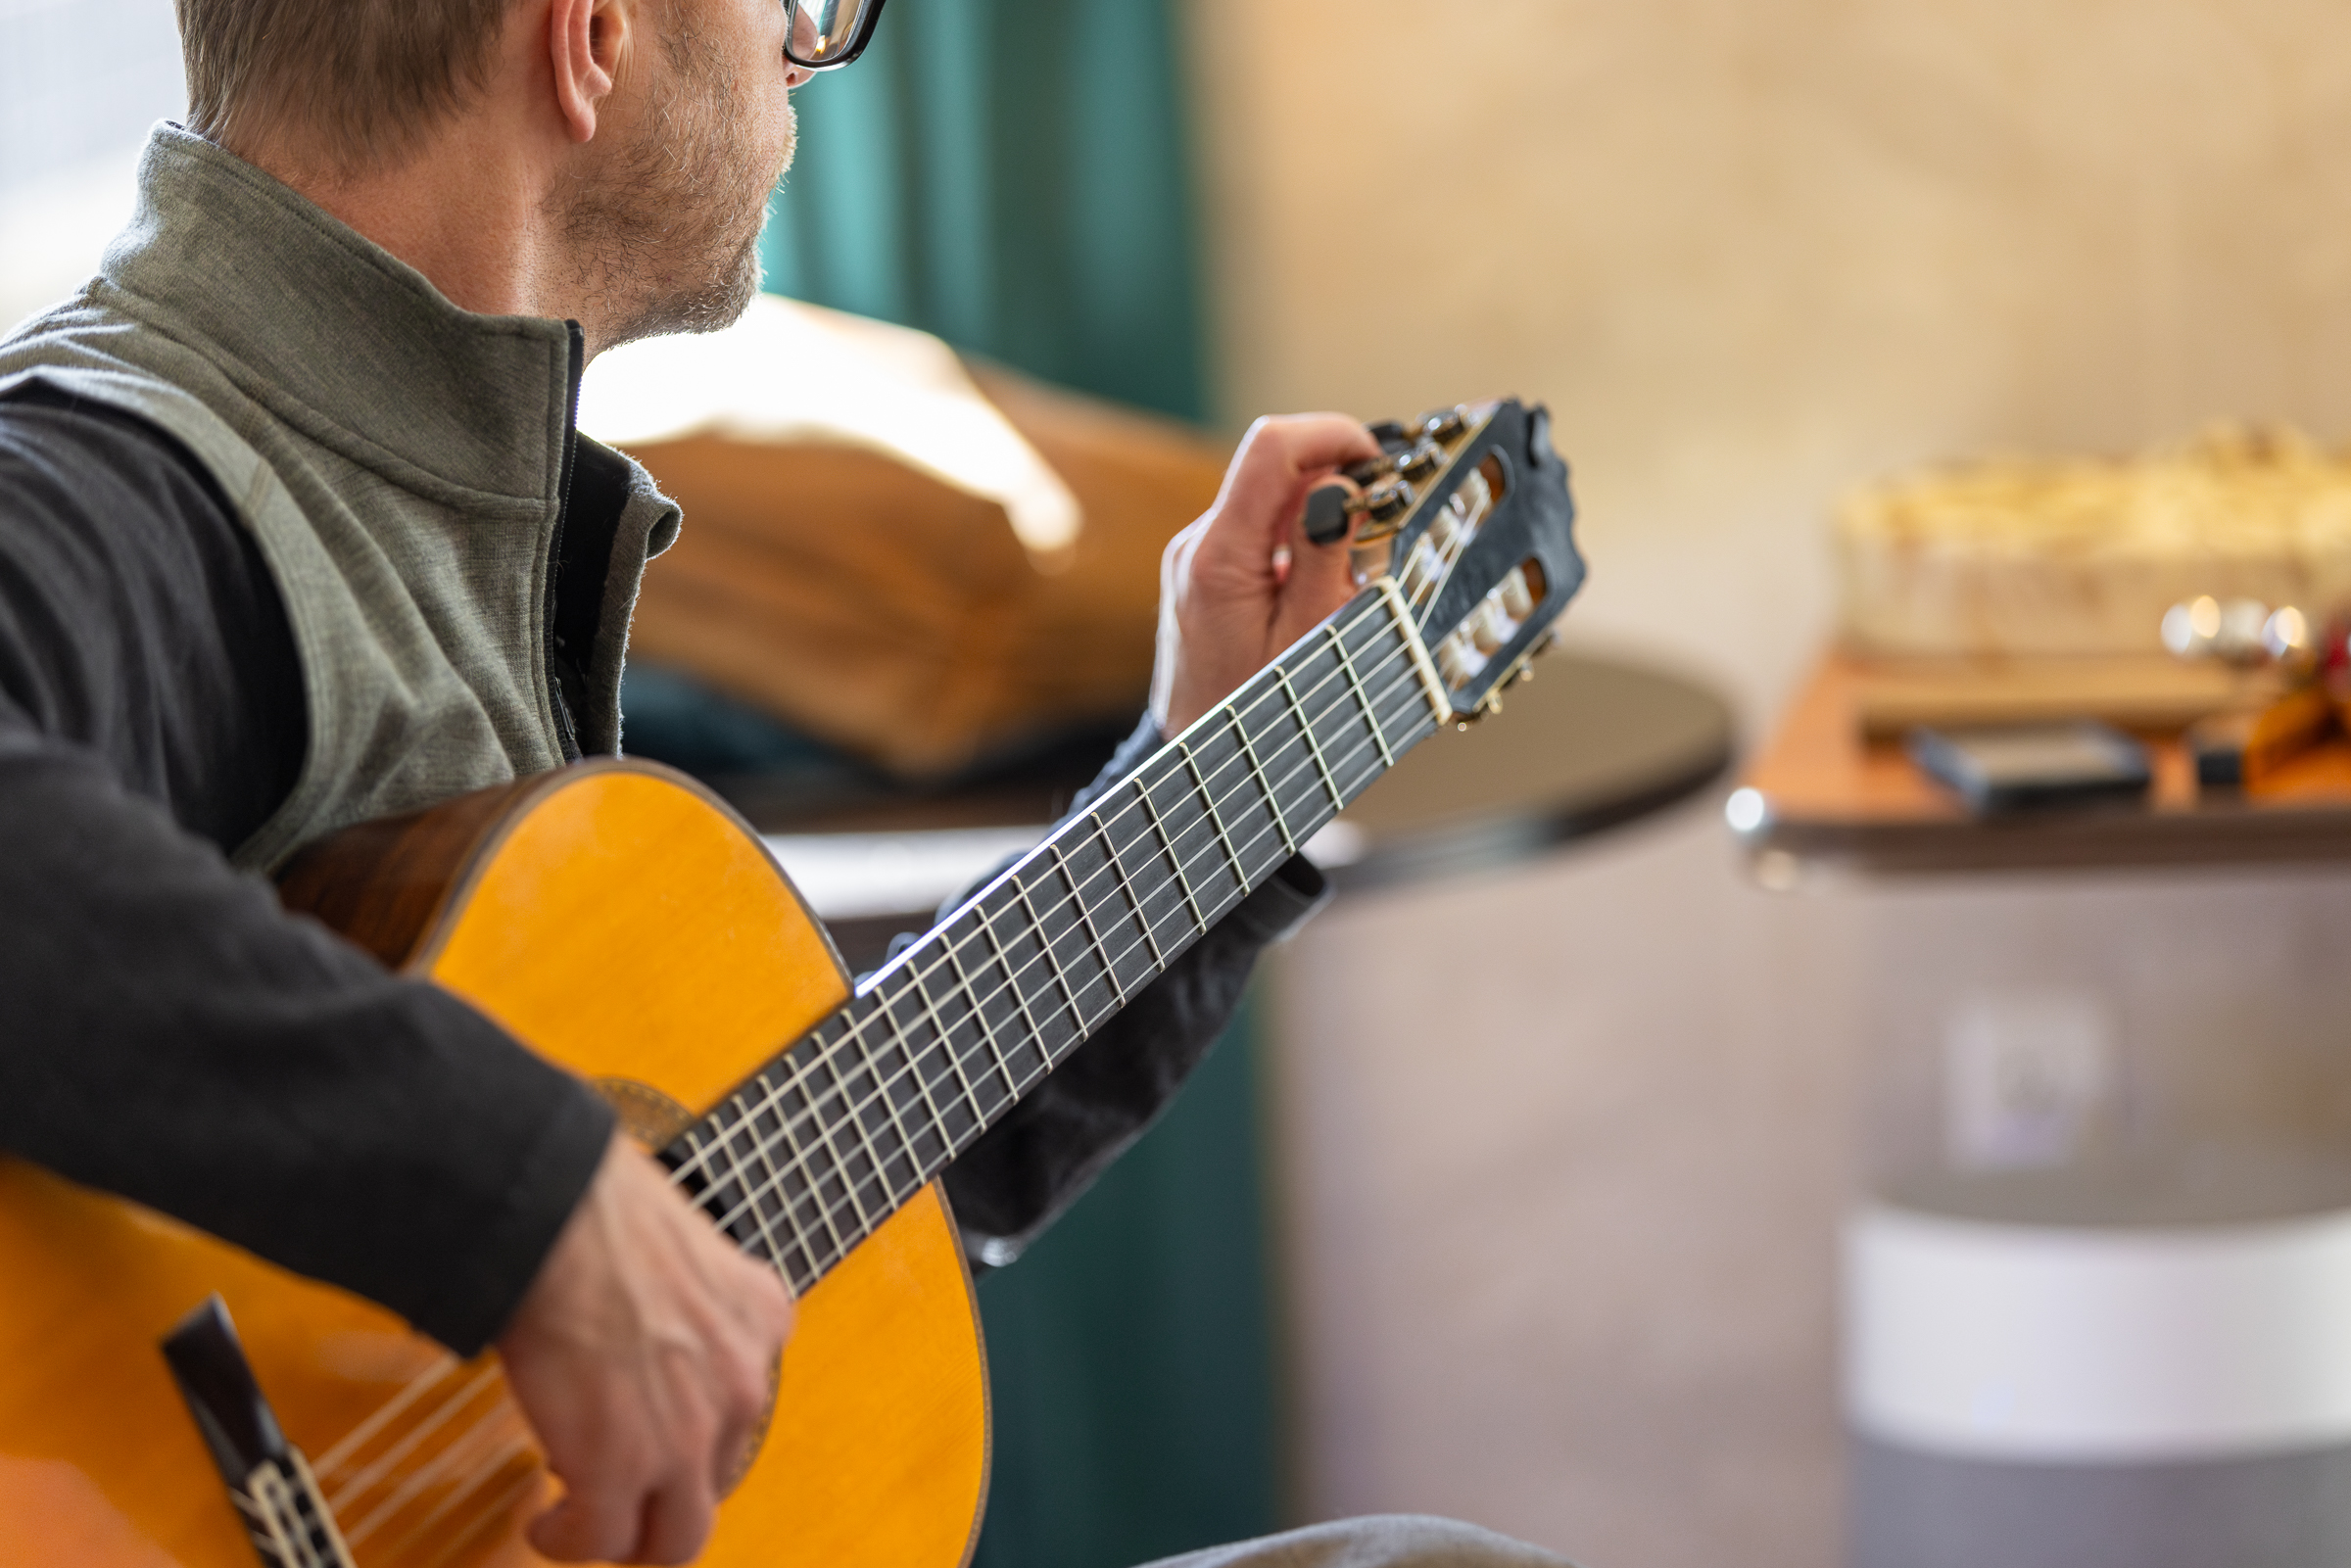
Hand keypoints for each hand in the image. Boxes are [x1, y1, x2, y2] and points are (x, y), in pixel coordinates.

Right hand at [497, 1131, 795, 1563]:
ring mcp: (688, 1436)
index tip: (659, 1425)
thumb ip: (685, 1301)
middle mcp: (741, 1385)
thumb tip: (642, 1322)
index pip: (743, 1403)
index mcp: (761, 1319)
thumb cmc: (598, 1210)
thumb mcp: (685, 1248)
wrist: (557, 1221)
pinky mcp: (621, 1470)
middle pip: (717, 1480)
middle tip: (631, 1495)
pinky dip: (569, 1541)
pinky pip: (601, 1540)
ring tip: (589, 1527)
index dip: (694, 1424)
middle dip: (671, 1494)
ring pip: (676, 1537)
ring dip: (630, 1537)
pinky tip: (547, 1525)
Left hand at [1151, 414, 1384, 736]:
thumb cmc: (1251, 718)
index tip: (1379, 463)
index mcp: (1218, 556)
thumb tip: (1342, 488)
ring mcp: (1199, 556)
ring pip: (1274, 499)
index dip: (1333, 435)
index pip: (1271, 447)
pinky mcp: (1208, 571)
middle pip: (1276, 468)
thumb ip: (1324, 559)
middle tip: (1380, 531)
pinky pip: (1263, 532)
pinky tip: (1324, 590)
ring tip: (1351, 577)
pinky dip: (1303, 543)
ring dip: (1324, 517)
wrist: (1192, 760)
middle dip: (1338, 484)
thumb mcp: (1306, 642)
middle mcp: (1200, 545)